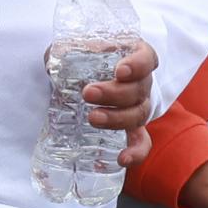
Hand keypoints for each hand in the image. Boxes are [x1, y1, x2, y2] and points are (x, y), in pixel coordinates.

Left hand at [78, 35, 159, 171]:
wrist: (93, 77)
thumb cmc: (89, 58)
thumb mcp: (80, 48)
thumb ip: (71, 50)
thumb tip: (61, 57)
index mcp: (136, 57)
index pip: (146, 59)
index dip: (137, 65)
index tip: (119, 71)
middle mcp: (143, 83)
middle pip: (138, 89)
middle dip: (114, 93)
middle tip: (88, 93)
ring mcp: (140, 107)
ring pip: (138, 115)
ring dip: (116, 119)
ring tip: (92, 118)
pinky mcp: (133, 128)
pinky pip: (141, 142)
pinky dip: (136, 152)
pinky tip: (123, 159)